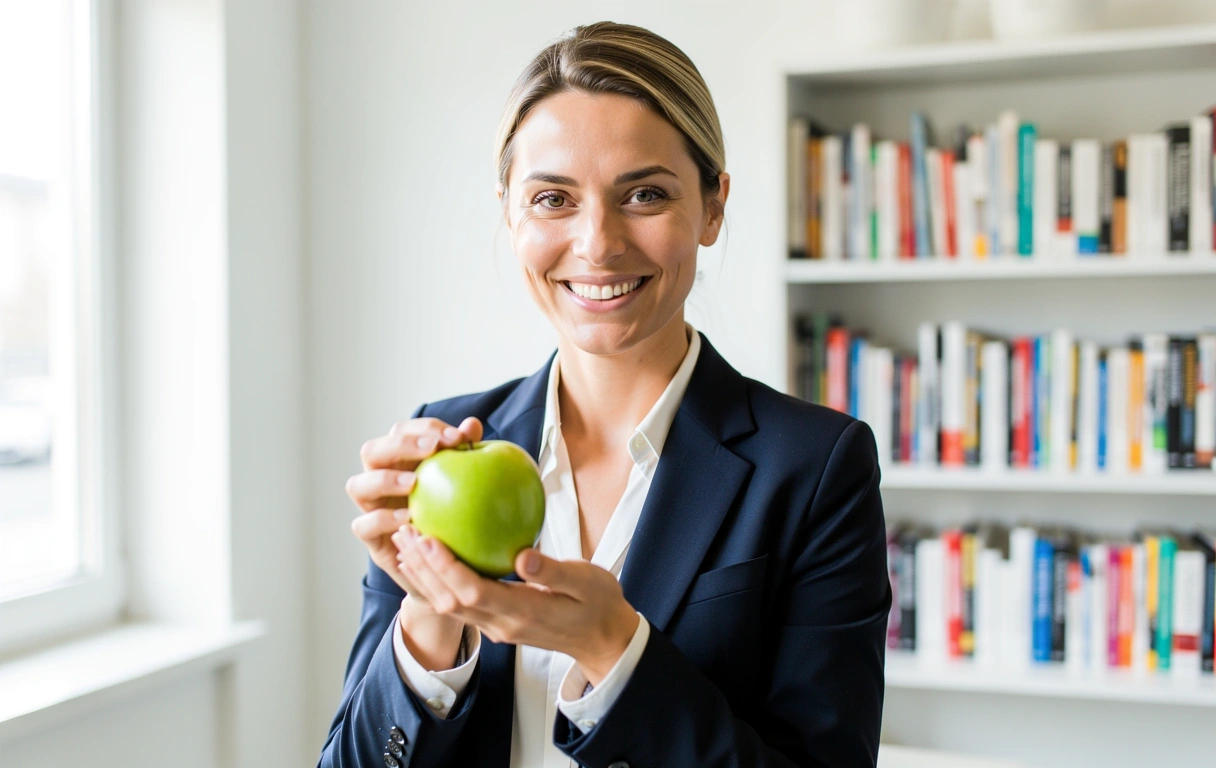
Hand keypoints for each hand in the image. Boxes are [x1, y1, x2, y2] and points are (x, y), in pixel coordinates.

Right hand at [346, 415, 481, 595]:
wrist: (442, 567)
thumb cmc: (456, 517)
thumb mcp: (465, 485)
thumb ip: (466, 455)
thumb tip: (472, 425)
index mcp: (400, 461)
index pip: (402, 431)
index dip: (426, 428)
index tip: (457, 437)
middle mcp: (380, 480)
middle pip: (372, 451)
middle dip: (401, 444)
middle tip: (432, 448)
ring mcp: (371, 508)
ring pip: (357, 485)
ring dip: (384, 479)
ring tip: (414, 482)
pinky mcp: (372, 539)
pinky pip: (363, 525)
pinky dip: (384, 519)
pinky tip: (410, 518)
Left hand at [395, 527, 640, 685]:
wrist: (603, 640)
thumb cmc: (598, 605)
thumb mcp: (587, 582)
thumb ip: (554, 572)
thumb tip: (521, 557)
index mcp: (523, 611)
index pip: (473, 591)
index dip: (446, 567)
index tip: (427, 538)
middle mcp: (502, 623)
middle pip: (449, 599)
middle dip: (422, 567)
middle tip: (404, 532)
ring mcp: (496, 627)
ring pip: (448, 605)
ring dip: (423, 575)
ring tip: (405, 544)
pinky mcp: (496, 623)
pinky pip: (457, 605)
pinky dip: (436, 582)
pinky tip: (428, 561)